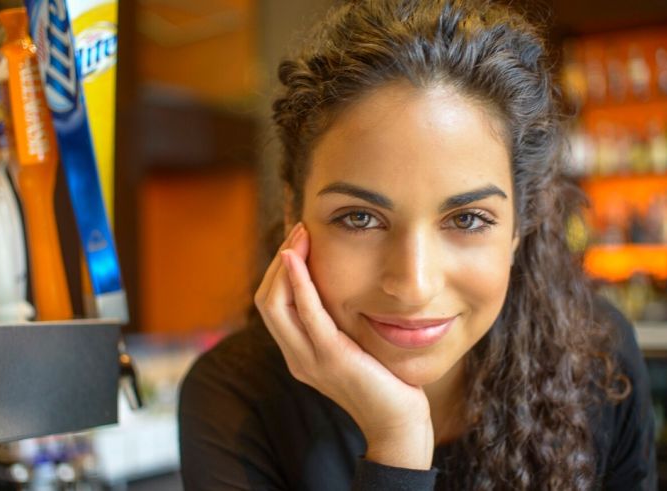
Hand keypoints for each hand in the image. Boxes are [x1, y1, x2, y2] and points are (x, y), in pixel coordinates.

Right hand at [254, 223, 433, 469]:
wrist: (399, 425)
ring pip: (275, 304)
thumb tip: (345, 290)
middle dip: (279, 261)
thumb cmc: (385, 384)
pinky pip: (305, 313)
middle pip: (266, 301)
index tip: (298, 241)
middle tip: (299, 230)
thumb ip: (341, 326)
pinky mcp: (331, 357)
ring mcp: (310, 360)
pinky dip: (297, 282)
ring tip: (300, 235)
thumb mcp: (355, 349)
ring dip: (285, 263)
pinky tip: (298, 258)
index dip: (279, 271)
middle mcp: (297, 358)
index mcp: (300, 355)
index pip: (273, 306)